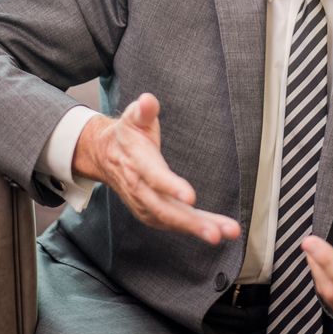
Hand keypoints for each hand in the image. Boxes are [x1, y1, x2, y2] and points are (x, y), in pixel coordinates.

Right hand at [73, 93, 240, 244]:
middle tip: (216, 232)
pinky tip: (215, 230)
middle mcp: (139, 187)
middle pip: (164, 209)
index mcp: (137, 161)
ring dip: (198, 228)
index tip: (190, 197)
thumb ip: (143, 110)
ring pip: (171, 220)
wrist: (106, 155)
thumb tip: (148, 100)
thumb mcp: (132, 116)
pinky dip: (193, 229)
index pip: (153, 176)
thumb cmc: (127, 134)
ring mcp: (143, 203)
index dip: (170, 187)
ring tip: (226, 233)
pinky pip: (172, 223)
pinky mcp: (150, 212)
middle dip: (191, 223)